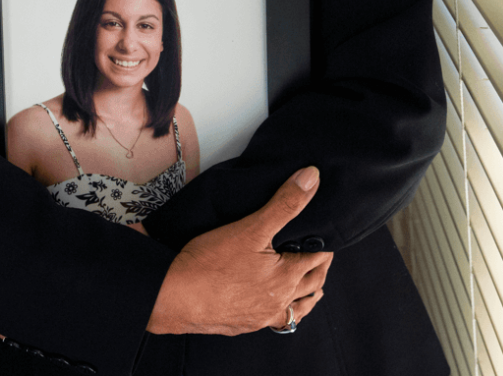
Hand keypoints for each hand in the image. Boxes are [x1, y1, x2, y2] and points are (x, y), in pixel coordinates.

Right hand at [145, 166, 331, 335]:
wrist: (173, 296)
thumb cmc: (210, 263)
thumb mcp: (251, 226)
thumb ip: (284, 203)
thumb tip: (311, 178)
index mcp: (286, 278)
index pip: (317, 259)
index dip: (325, 246)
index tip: (328, 236)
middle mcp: (278, 302)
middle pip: (311, 286)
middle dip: (320, 270)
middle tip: (322, 257)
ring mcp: (260, 317)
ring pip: (295, 310)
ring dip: (306, 298)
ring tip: (311, 289)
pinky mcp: (241, 325)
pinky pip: (271, 322)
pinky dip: (281, 314)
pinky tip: (273, 309)